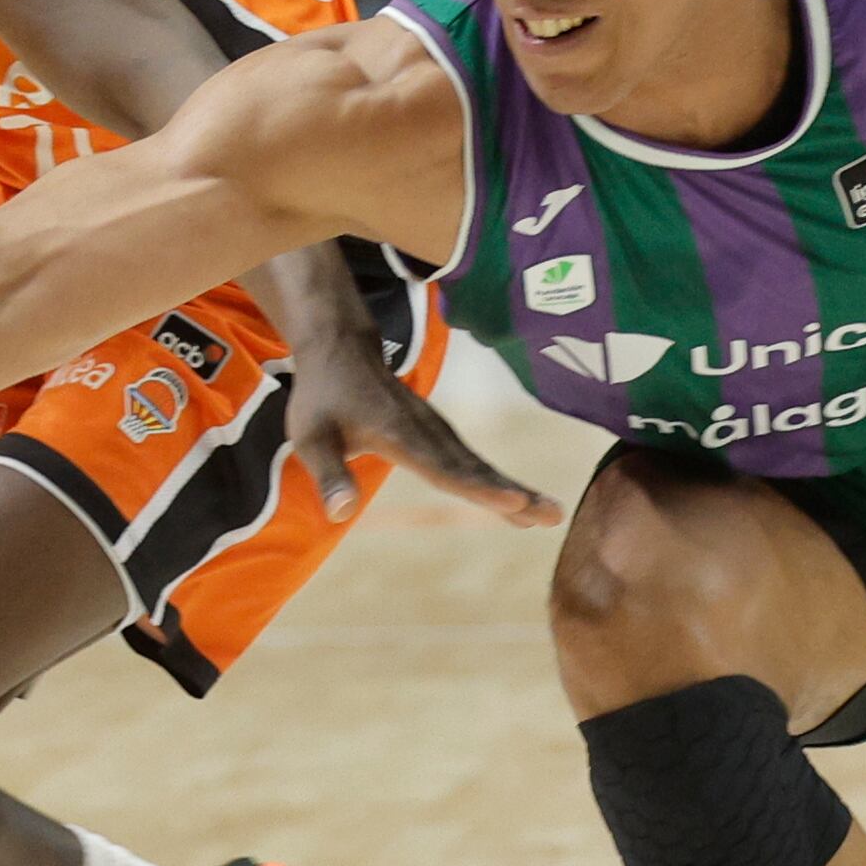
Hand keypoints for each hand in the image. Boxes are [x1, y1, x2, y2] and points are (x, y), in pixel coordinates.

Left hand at [278, 337, 561, 528]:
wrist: (342, 351)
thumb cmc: (321, 397)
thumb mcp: (311, 437)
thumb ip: (328, 475)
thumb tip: (339, 514)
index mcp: (400, 436)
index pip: (444, 469)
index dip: (479, 489)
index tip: (513, 502)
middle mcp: (427, 433)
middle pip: (476, 470)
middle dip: (516, 495)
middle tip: (554, 514)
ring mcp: (437, 431)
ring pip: (480, 465)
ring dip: (517, 490)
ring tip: (551, 514)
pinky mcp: (439, 434)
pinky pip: (473, 462)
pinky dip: (498, 482)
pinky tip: (518, 501)